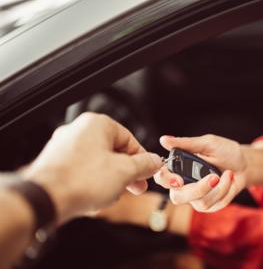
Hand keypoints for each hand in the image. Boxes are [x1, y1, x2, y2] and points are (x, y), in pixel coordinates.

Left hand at [21, 112, 162, 222]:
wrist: (45, 199)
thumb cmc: (81, 180)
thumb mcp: (125, 172)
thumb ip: (145, 164)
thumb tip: (155, 161)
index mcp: (96, 124)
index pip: (130, 139)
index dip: (142, 159)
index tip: (148, 172)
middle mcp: (78, 131)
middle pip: (114, 151)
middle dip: (127, 172)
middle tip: (136, 186)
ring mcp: (64, 147)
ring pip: (99, 162)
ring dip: (111, 179)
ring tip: (113, 194)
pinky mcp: (56, 164)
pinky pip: (83, 171)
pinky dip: (93, 182)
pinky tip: (96, 196)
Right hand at [154, 134, 247, 211]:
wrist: (243, 164)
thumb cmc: (224, 151)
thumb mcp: (207, 143)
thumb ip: (186, 143)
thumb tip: (164, 139)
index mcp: (178, 168)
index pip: (162, 178)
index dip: (165, 180)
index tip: (178, 179)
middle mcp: (184, 185)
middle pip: (178, 197)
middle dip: (198, 189)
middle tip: (214, 177)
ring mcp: (197, 198)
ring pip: (200, 202)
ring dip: (219, 187)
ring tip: (228, 173)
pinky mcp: (211, 205)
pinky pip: (216, 204)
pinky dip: (227, 189)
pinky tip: (229, 179)